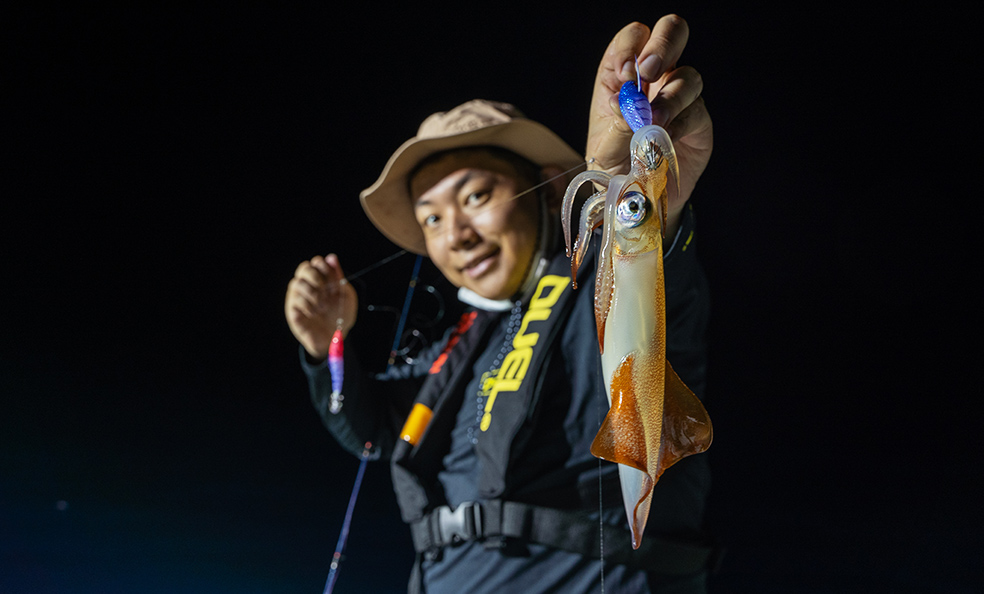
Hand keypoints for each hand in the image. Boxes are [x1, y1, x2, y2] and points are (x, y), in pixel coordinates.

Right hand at [285, 254, 357, 360]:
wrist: (335, 338)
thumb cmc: (340, 316)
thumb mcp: (345, 295)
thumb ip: (339, 277)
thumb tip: (332, 257)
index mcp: (320, 279)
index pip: (316, 262)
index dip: (326, 269)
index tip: (336, 283)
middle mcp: (307, 285)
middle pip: (303, 268)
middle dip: (317, 277)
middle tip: (327, 290)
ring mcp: (297, 297)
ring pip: (296, 283)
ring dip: (313, 293)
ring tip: (323, 306)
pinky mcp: (292, 310)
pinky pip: (295, 300)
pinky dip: (308, 305)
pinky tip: (315, 313)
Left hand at [585, 15, 712, 229]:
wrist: (636, 200)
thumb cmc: (615, 166)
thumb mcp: (603, 149)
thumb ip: (615, 124)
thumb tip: (625, 103)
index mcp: (624, 75)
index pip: (633, 38)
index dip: (631, 46)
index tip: (624, 73)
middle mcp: (655, 78)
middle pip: (671, 34)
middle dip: (662, 46)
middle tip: (648, 71)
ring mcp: (680, 97)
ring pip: (688, 76)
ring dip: (670, 97)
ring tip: (653, 121)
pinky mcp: (699, 122)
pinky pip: (696, 111)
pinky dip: (680, 123)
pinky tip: (665, 138)